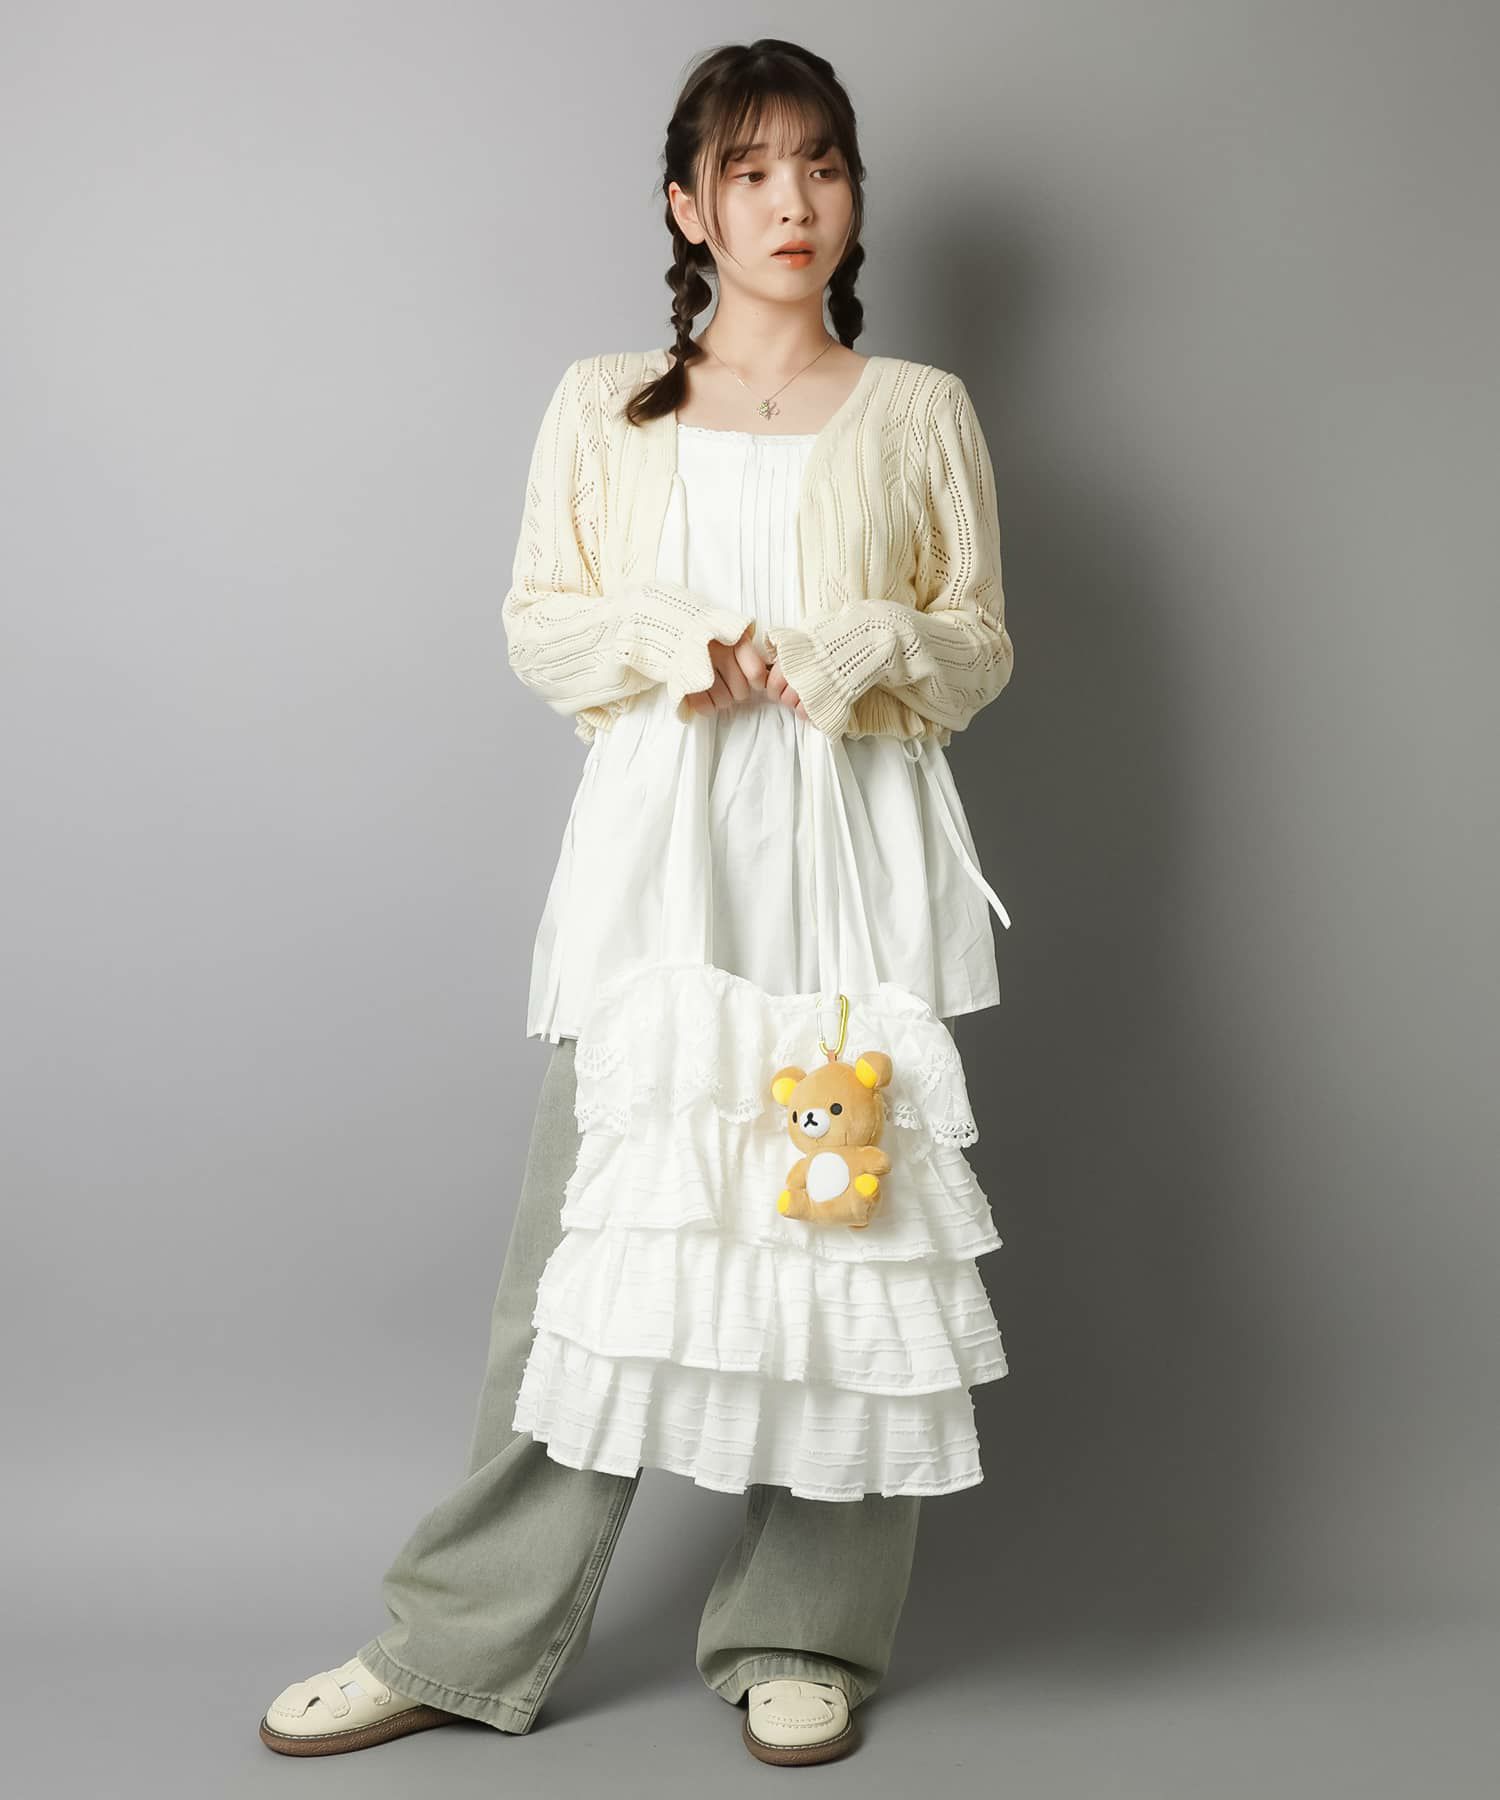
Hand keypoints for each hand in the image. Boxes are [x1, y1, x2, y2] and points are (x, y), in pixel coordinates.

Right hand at [683, 627, 810, 721]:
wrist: (672, 624)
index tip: (751, 681)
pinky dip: (708, 707)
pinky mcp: (684, 682)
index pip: (756, 674)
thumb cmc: (708, 632)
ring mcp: (700, 668)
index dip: (755, 682)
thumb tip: (765, 676)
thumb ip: (747, 650)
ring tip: (714, 687)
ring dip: (723, 700)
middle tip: (727, 682)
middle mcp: (718, 653)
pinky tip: (706, 697)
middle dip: (737, 691)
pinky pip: (705, 707)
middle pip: (742, 692)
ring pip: (725, 701)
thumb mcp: (731, 631)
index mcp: (733, 640)